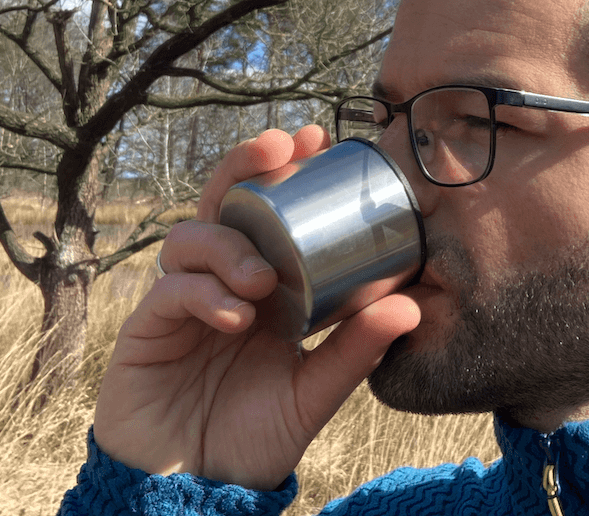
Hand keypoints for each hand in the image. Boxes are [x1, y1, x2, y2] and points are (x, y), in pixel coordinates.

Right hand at [93, 126, 421, 489]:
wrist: (198, 492)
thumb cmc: (255, 437)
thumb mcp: (314, 391)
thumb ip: (355, 350)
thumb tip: (411, 306)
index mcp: (264, 287)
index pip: (269, 214)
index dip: (287, 173)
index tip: (318, 138)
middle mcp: (222, 283)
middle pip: (223, 205)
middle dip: (245, 167)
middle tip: (279, 148)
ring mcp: (182, 301)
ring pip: (191, 238)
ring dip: (228, 245)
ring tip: (261, 279)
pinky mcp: (147, 329)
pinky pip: (170, 290)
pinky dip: (202, 293)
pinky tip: (234, 317)